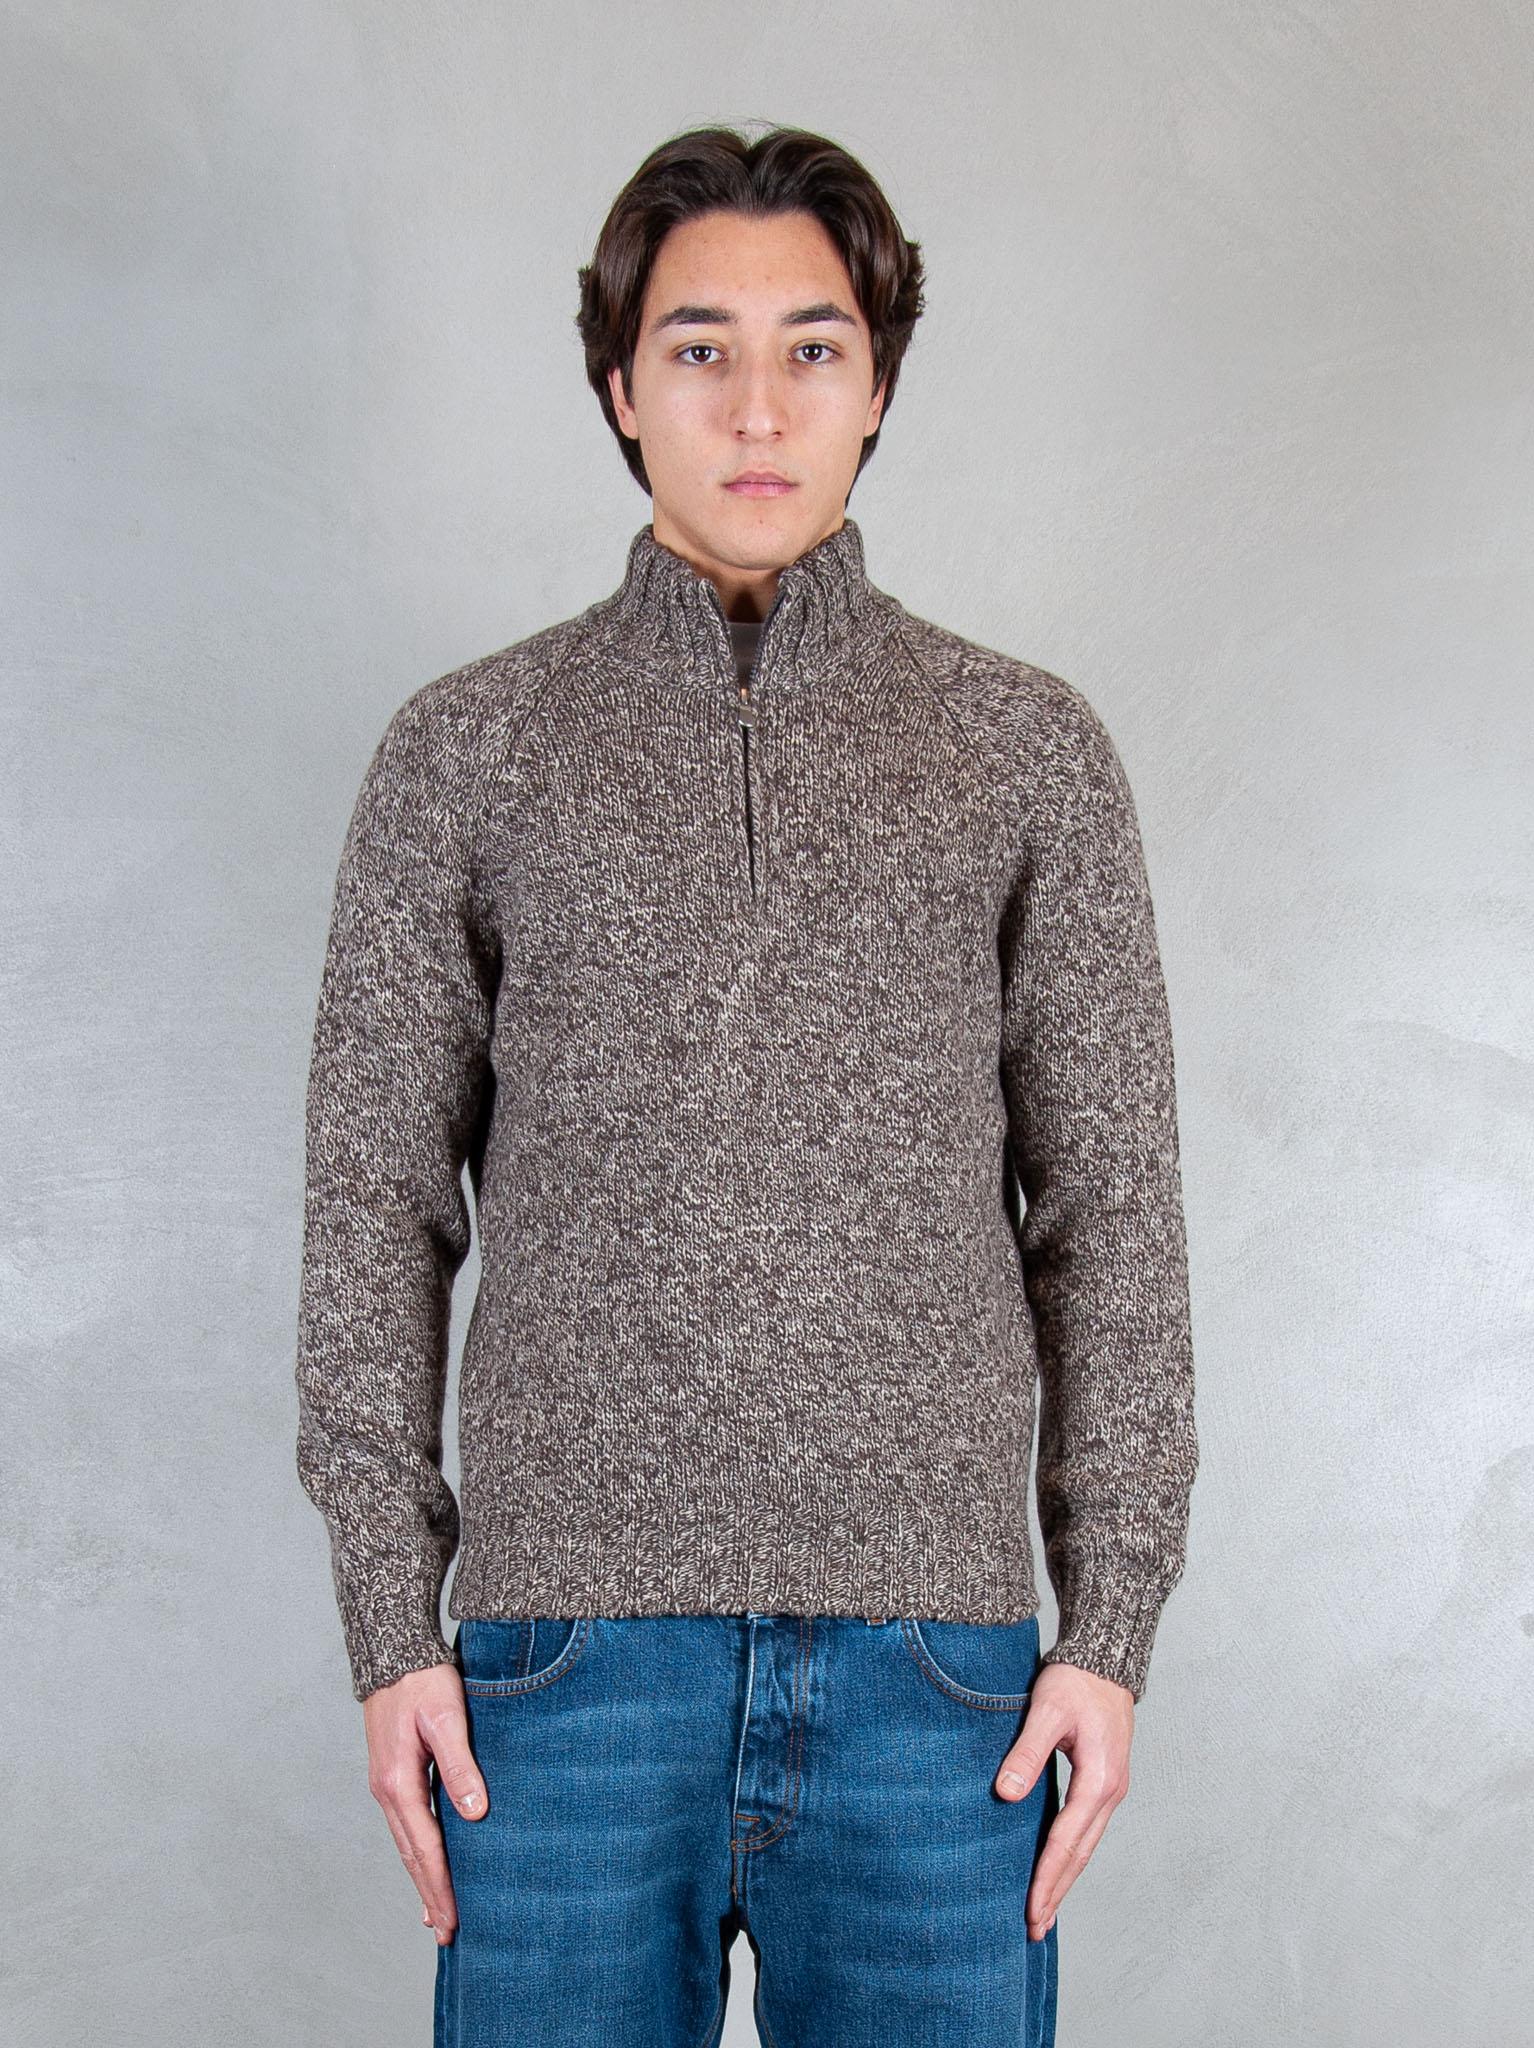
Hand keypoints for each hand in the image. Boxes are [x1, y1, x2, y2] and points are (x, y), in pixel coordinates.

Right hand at [362, 1660, 489, 1945]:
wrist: (395, 1652)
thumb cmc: (424, 1681)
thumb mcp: (447, 1719)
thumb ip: (460, 1765)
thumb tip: (475, 1814)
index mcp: (398, 1782)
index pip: (424, 1848)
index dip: (440, 1886)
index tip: (454, 1920)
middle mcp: (387, 1790)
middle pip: (411, 1854)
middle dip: (429, 1895)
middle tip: (447, 1935)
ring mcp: (387, 1784)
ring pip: (407, 1843)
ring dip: (422, 1878)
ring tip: (436, 1914)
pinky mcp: (394, 1775)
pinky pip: (407, 1825)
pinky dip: (417, 1852)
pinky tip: (426, 1864)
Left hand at [993, 1659, 1133, 1939]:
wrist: (1104, 1659)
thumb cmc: (1075, 1681)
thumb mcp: (1046, 1711)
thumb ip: (1027, 1753)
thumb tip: (1005, 1795)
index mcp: (1099, 1779)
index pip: (1067, 1841)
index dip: (1047, 1878)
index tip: (1031, 1909)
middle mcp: (1110, 1791)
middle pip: (1081, 1854)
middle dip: (1057, 1892)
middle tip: (1034, 1928)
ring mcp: (1110, 1788)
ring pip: (1086, 1845)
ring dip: (1065, 1878)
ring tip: (1044, 1911)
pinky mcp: (1103, 1781)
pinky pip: (1086, 1830)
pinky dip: (1071, 1855)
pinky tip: (1057, 1868)